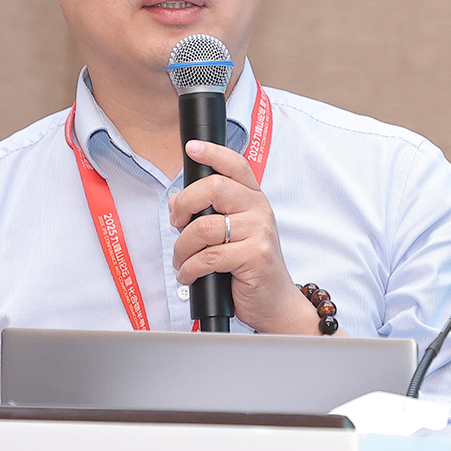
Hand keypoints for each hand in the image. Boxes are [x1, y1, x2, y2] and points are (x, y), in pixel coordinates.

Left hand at [169, 140, 325, 334]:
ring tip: (182, 261)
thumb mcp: (232, 235)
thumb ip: (208, 215)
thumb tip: (176, 201)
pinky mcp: (255, 256)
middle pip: (214, 188)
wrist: (274, 302)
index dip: (213, 153)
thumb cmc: (249, 267)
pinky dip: (190, 268)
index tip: (192, 149)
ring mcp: (259, 232)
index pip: (236, 165)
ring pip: (204, 228)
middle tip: (176, 223)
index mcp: (254, 199)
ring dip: (182, 248)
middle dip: (184, 205)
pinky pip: (208, 257)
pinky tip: (189, 274)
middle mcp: (259, 210)